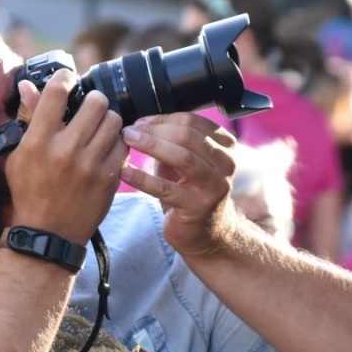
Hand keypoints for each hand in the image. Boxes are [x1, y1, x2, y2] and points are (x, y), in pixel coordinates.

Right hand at [1, 71, 127, 246]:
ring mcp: (90, 165)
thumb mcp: (18, 156)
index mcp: (38, 142)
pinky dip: (116, 143)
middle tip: (88, 110)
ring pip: (114, 120)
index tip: (68, 81)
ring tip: (98, 131)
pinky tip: (105, 149)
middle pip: (96, 102)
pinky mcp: (109, 178)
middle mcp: (65, 150)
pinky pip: (123, 144)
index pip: (57, 92)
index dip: (65, 78)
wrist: (49, 234)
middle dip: (93, 101)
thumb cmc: (29, 192)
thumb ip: (28, 119)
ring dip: (107, 121)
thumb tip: (27, 86)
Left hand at [118, 113, 240, 261]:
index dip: (161, 119)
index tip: (139, 122)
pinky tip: (125, 173)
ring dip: (151, 146)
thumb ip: (172, 141)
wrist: (206, 232)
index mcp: (224, 145)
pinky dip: (143, 179)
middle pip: (187, 135)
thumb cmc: (191, 192)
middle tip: (129, 131)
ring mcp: (215, 185)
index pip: (191, 121)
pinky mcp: (199, 207)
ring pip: (182, 157)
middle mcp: (225, 162)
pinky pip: (167, 188)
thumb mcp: (185, 161)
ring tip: (128, 142)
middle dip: (154, 131)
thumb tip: (141, 123)